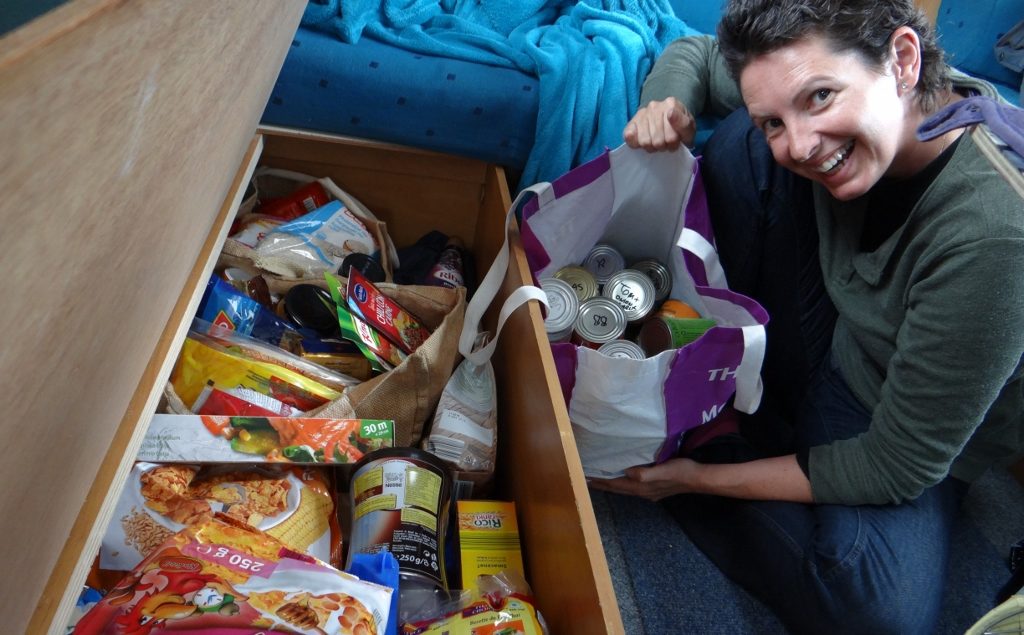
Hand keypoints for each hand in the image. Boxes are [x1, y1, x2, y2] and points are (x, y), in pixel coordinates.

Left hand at [588, 457, 702, 500]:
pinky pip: (632, 488)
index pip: (616, 485)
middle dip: (602, 484)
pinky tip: (623, 479)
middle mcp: (642, 492)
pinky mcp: (655, 489)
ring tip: (600, 480)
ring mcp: (649, 492)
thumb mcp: (664, 470)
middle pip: (617, 489)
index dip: (601, 482)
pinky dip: (623, 484)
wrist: (698, 479)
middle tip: (586, 480)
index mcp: (642, 487)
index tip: (585, 478)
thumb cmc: (681, 471)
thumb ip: (646, 473)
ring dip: (611, 485)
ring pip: (624, 489)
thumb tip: (628, 473)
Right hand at [623, 97, 695, 150]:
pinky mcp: (631, 122)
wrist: (669, 121)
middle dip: (663, 146)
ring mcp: (641, 113)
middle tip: (665, 143)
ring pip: (644, 142)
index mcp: (671, 104)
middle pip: (657, 141)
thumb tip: (670, 113)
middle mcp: (654, 106)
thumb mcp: (689, 128)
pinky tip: (642, 141)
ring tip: (656, 142)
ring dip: (651, 147)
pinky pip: (629, 136)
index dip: (674, 144)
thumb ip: (684, 124)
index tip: (676, 141)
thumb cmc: (680, 127)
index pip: (671, 137)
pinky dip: (635, 143)